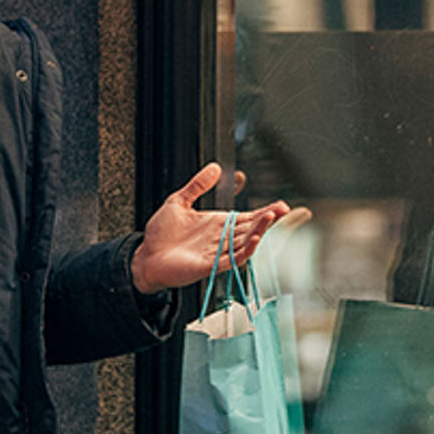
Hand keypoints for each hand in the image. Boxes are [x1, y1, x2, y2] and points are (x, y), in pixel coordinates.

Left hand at [130, 163, 289, 293]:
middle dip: (270, 219)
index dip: (266, 211)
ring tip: (272, 217)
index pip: (248, 217)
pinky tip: (255, 239)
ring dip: (260, 230)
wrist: (145, 257)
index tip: (282, 205)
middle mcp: (221, 239)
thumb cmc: (160, 234)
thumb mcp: (178, 202)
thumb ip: (197, 185)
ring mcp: (217, 252)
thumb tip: (215, 167)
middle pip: (252, 228)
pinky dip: (245, 250)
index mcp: (218, 224)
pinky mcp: (209, 266)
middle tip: (288, 210)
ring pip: (245, 241)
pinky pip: (232, 259)